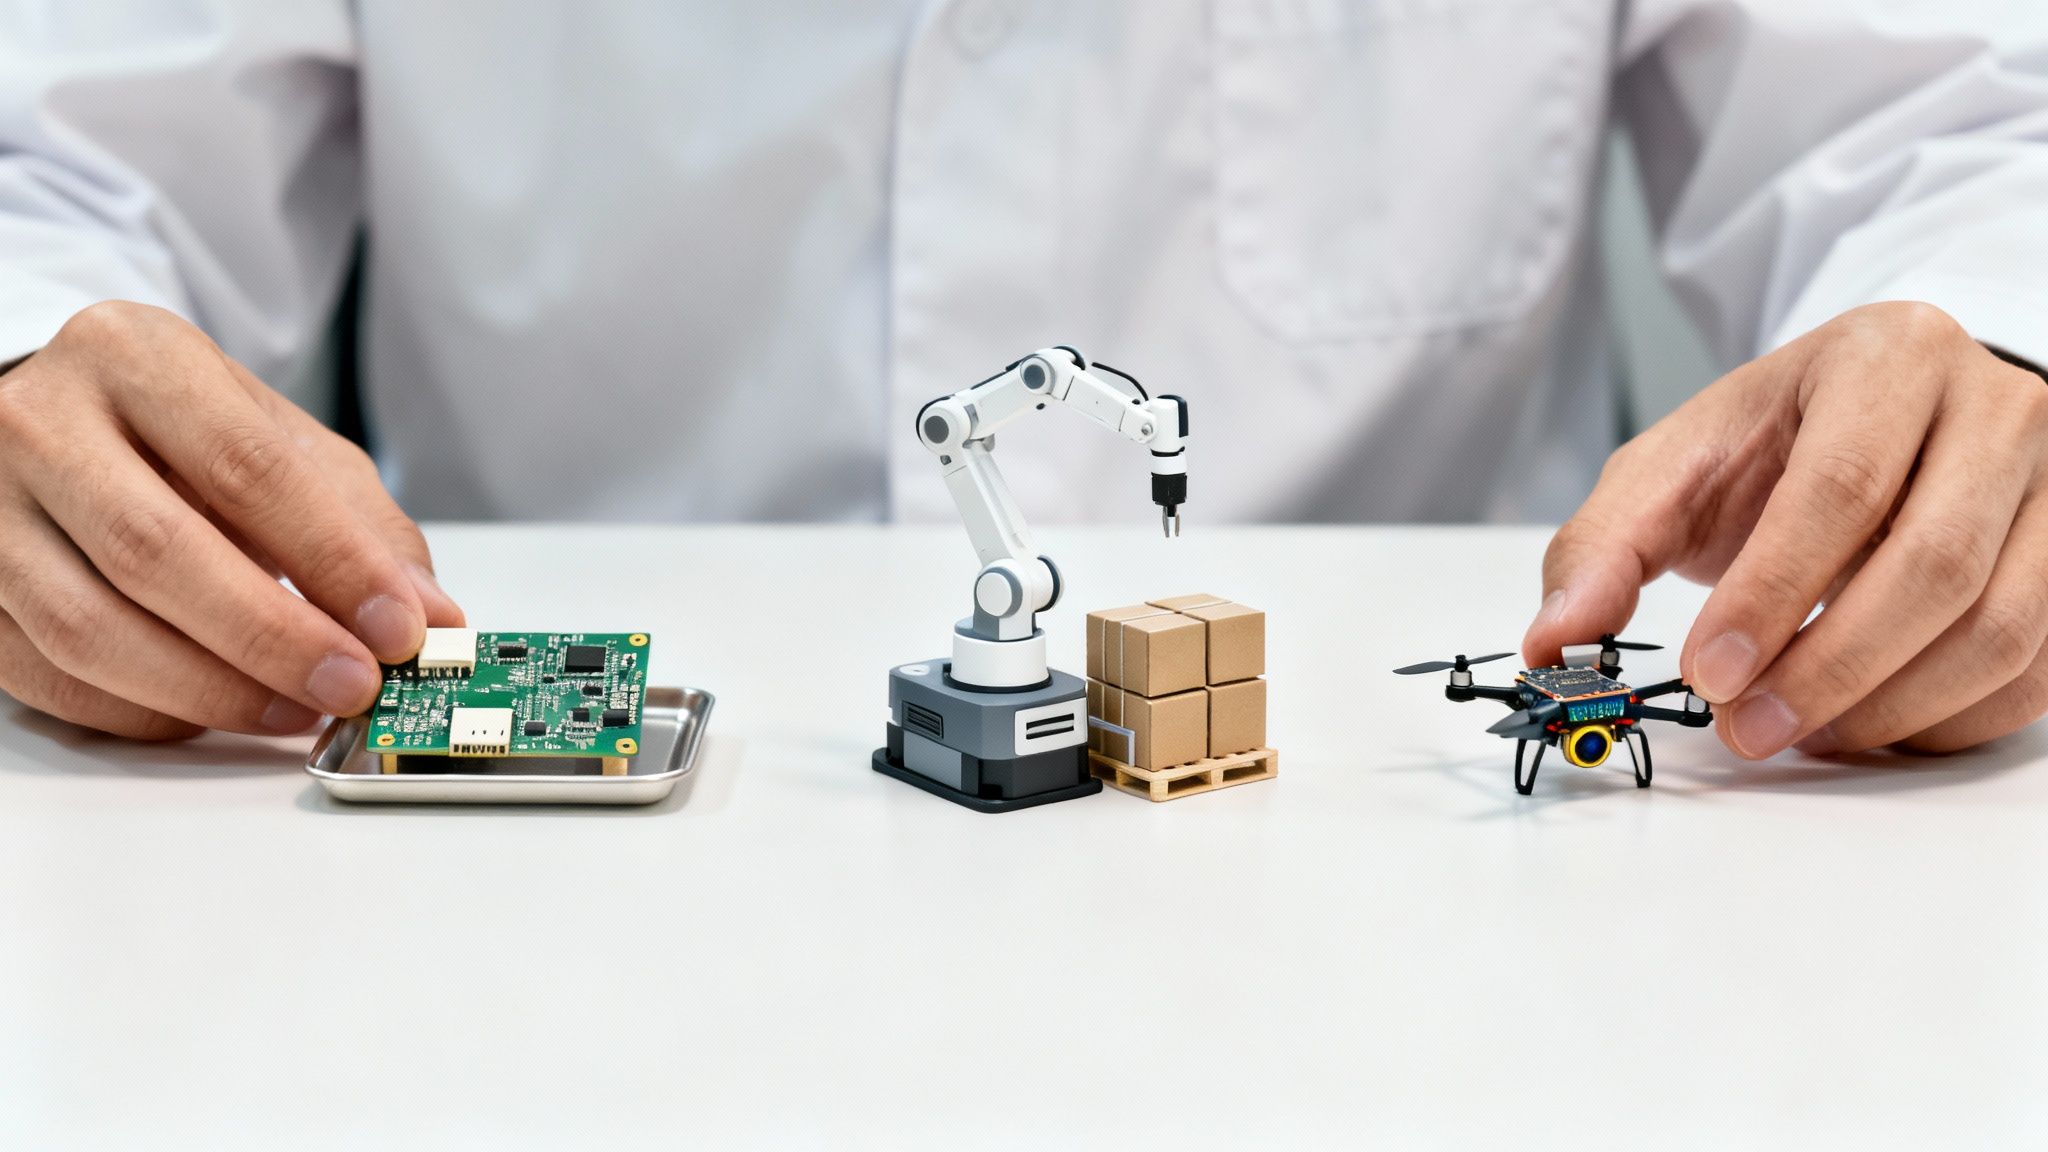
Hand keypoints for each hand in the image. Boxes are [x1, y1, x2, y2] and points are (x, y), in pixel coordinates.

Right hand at [0, 301, 463, 738]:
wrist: (57, 409)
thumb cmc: (180, 429)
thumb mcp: (279, 438)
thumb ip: (360, 523)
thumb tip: (431, 616)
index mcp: (133, 357)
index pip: (245, 468)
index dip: (333, 560)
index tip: (400, 628)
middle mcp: (39, 422)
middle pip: (156, 551)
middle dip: (271, 638)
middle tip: (352, 685)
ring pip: (89, 628)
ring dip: (211, 690)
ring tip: (297, 710)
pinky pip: (50, 675)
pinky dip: (142, 712)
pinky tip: (213, 714)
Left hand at [1526, 301, 2047, 758]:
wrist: (1884, 413)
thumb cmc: (1776, 442)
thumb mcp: (1674, 464)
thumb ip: (1602, 546)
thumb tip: (1548, 642)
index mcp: (1889, 359)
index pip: (1845, 484)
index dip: (1775, 592)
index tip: (1708, 673)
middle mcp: (1997, 409)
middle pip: (1937, 564)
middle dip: (1829, 668)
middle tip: (1745, 726)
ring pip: (2004, 626)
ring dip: (1889, 707)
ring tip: (1795, 733)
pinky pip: (2038, 668)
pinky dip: (1949, 721)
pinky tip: (1866, 728)